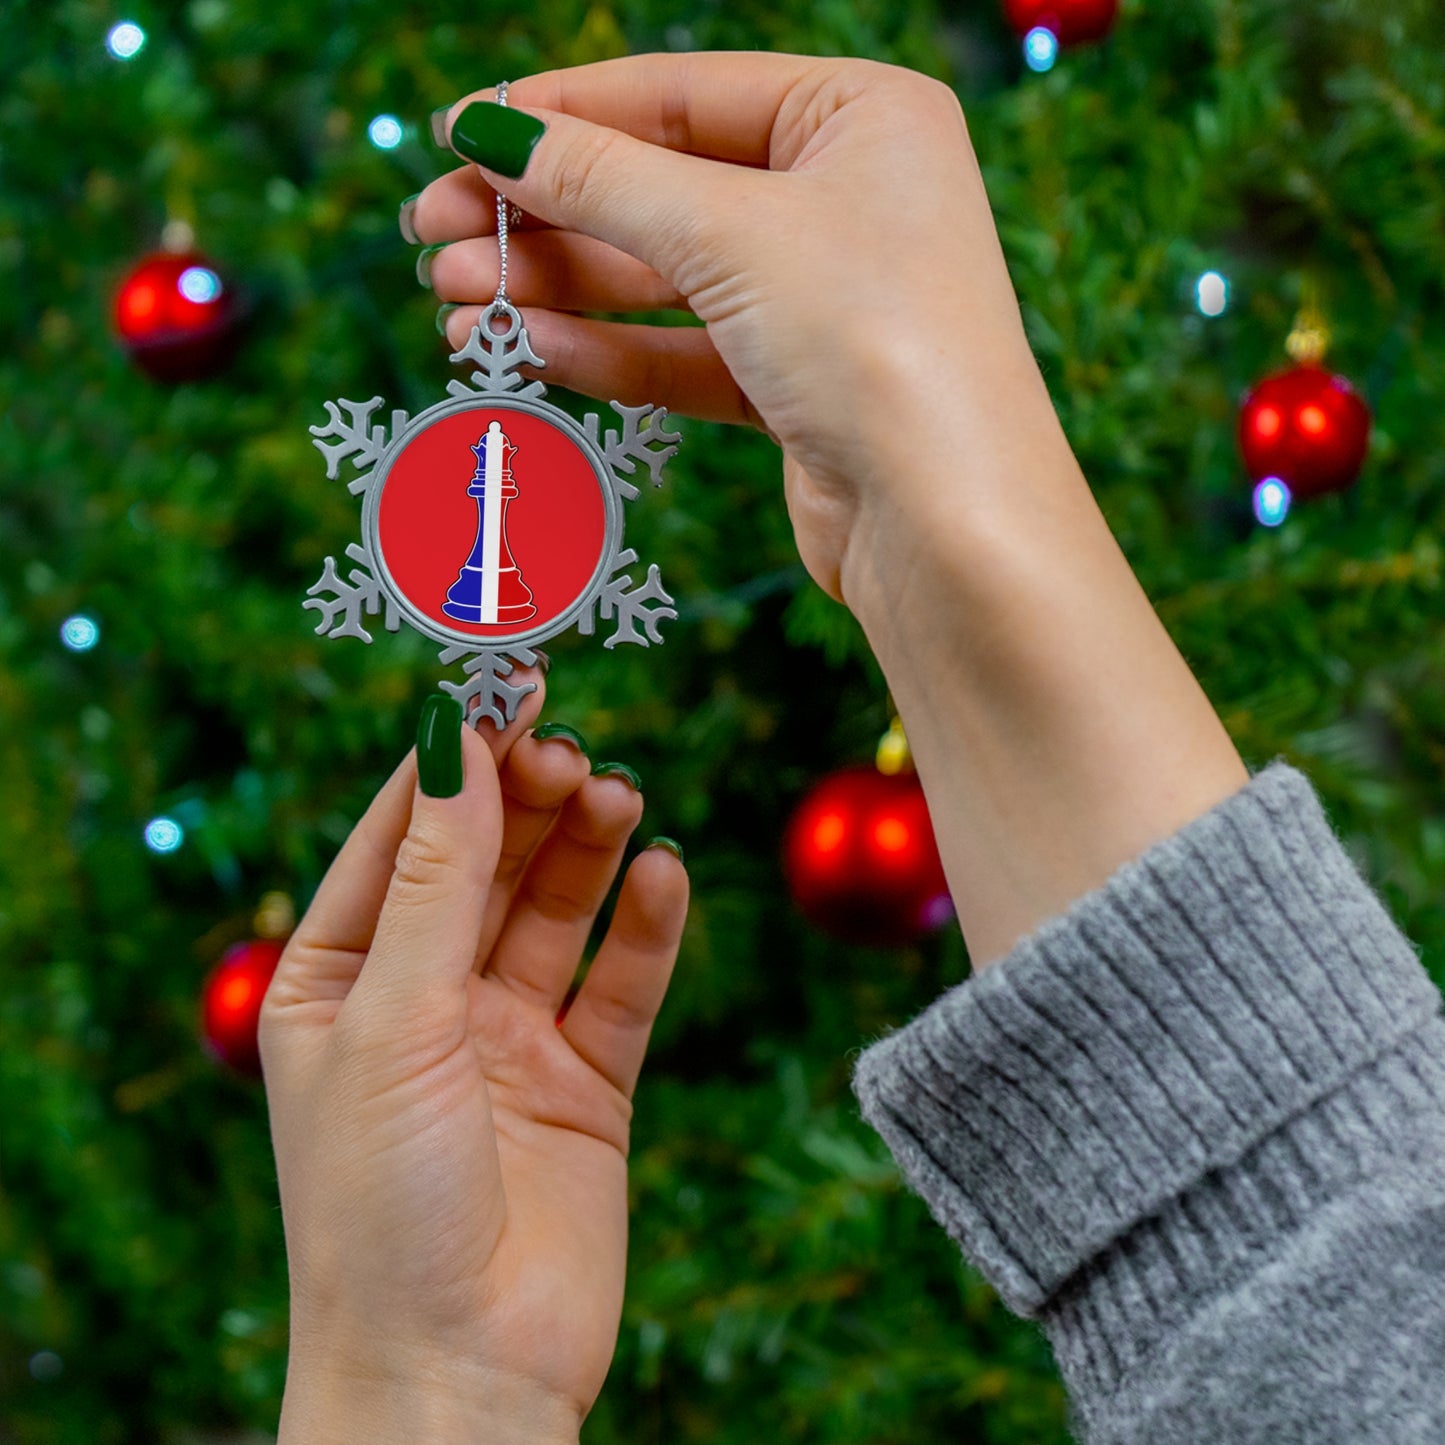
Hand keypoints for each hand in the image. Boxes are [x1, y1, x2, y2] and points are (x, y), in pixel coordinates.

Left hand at [259, 677, 687, 1439]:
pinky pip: (622, 983)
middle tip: (571, 751)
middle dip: (526, 799)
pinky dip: (646, 928)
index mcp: (339, 978)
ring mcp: (508, 1039)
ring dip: (588, 849)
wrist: (458, 1375)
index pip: (400, 835)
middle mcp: (424, 998)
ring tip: (618, 798)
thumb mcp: (393, 1018)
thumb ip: (437, 878)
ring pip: (557, 909)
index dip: (453, 757)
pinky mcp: (586, 1082)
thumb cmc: (380, 1205)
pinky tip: (663, 877)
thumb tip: (455, 737)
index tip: (504, 681)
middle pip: (486, 861)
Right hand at [411, 53, 1059, 604]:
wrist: (947, 526)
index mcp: (860, 116)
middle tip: (431, 235)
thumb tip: (490, 130)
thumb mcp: (728, 233)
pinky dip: (607, 351)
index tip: (455, 133)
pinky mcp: (797, 387)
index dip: (560, 113)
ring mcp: (821, 297)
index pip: (679, 94)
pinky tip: (527, 351)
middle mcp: (846, 198)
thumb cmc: (874, 343)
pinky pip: (684, 353)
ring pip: (663, 279)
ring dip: (557, 289)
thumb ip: (601, 179)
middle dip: (543, 215)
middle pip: (660, 188)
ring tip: (454, 303)